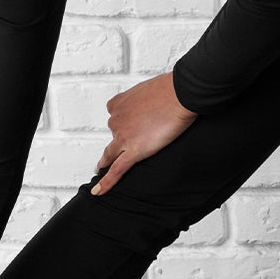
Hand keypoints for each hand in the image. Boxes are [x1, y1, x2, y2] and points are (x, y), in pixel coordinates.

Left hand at [90, 70, 196, 194]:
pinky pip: (117, 170)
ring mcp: (123, 136)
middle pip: (115, 134)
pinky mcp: (134, 150)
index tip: (129, 125)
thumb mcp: (151, 87)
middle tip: (138, 138)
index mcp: (118, 103)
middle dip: (124, 138)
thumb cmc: (171, 88)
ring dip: (107, 160)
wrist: (179, 94)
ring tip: (103, 169)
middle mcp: (116, 119)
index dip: (123, 121)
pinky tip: (99, 191)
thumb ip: (147, 98)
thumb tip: (156, 101)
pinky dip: (107, 182)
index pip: (114, 115)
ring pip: (110, 154)